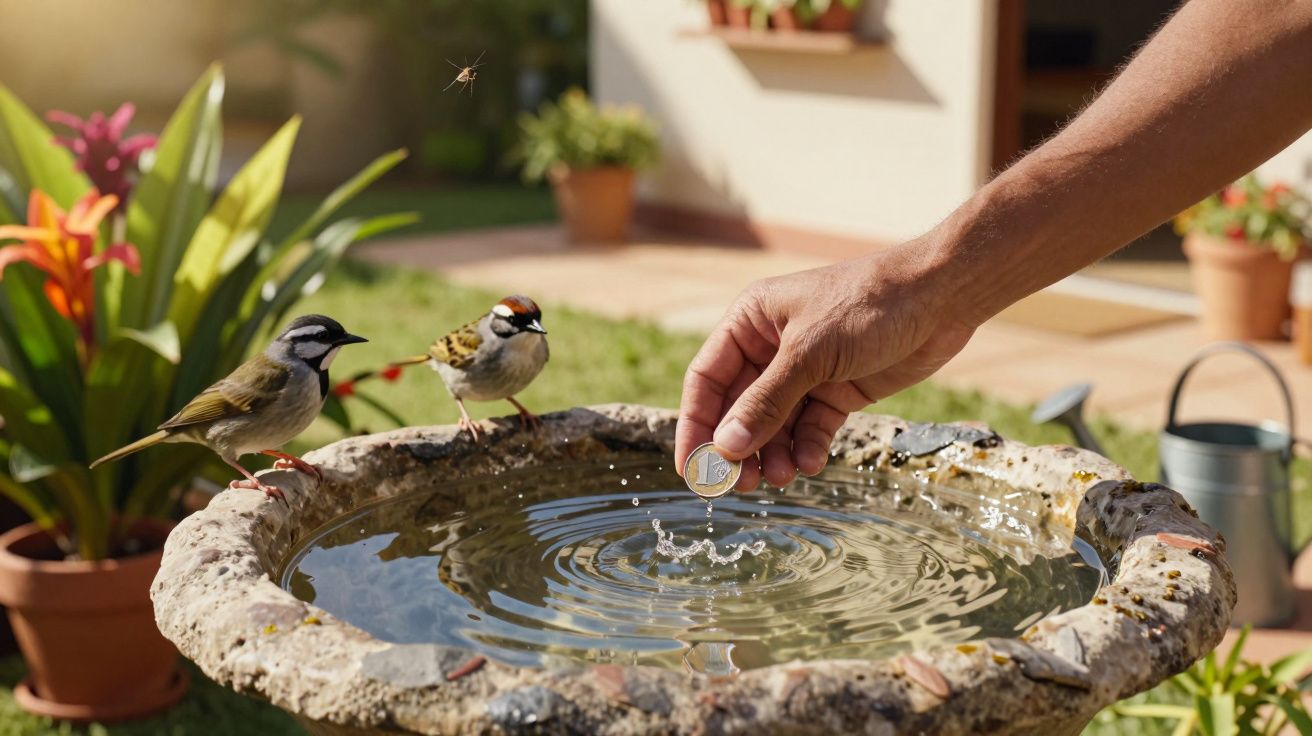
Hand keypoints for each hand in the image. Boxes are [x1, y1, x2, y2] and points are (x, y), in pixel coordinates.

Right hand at [675, 240, 975, 490]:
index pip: (707, 379)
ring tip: (781, 477)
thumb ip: (766, 402)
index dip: (696, 425)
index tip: (692, 469)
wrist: (942, 297)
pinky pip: (810, 427)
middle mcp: (771, 347)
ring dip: (773, 453)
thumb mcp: (810, 354)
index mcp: (750, 321)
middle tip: (740, 484)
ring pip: (774, 424)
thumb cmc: (869, 305)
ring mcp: (805, 370)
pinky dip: (806, 448)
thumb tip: (725, 448)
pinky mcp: (837, 389)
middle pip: (738, 407)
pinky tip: (810, 464)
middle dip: (739, 447)